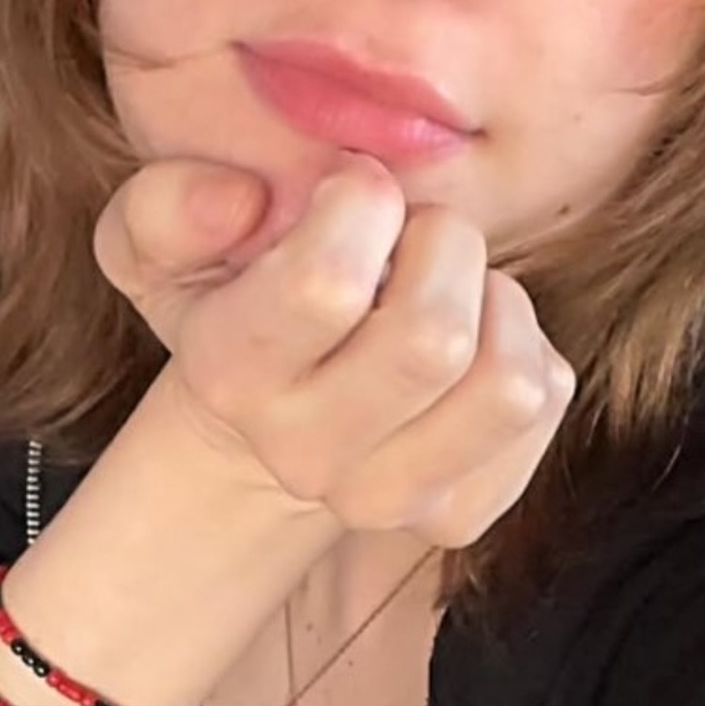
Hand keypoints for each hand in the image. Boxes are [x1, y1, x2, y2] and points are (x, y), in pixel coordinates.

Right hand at [94, 156, 574, 547]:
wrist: (260, 423)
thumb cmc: (228, 299)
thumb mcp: (158, 244)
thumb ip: (165, 206)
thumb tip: (243, 200)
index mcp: (229, 374)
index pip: (326, 284)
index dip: (363, 205)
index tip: (357, 189)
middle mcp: (304, 455)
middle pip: (432, 336)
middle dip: (444, 242)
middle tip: (416, 228)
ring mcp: (386, 500)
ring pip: (507, 383)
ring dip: (496, 299)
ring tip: (450, 284)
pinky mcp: (459, 516)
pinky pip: (546, 401)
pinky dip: (528, 343)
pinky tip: (473, 338)